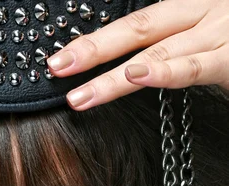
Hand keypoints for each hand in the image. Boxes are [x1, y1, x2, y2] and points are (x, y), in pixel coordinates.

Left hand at [46, 0, 228, 109]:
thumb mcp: (212, 39)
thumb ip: (180, 50)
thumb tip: (140, 67)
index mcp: (193, 9)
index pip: (138, 23)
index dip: (99, 41)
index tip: (65, 60)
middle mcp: (204, 10)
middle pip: (138, 27)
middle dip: (93, 49)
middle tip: (57, 69)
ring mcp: (221, 28)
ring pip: (159, 47)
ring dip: (114, 74)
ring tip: (81, 94)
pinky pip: (197, 64)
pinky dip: (167, 71)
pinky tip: (139, 76)